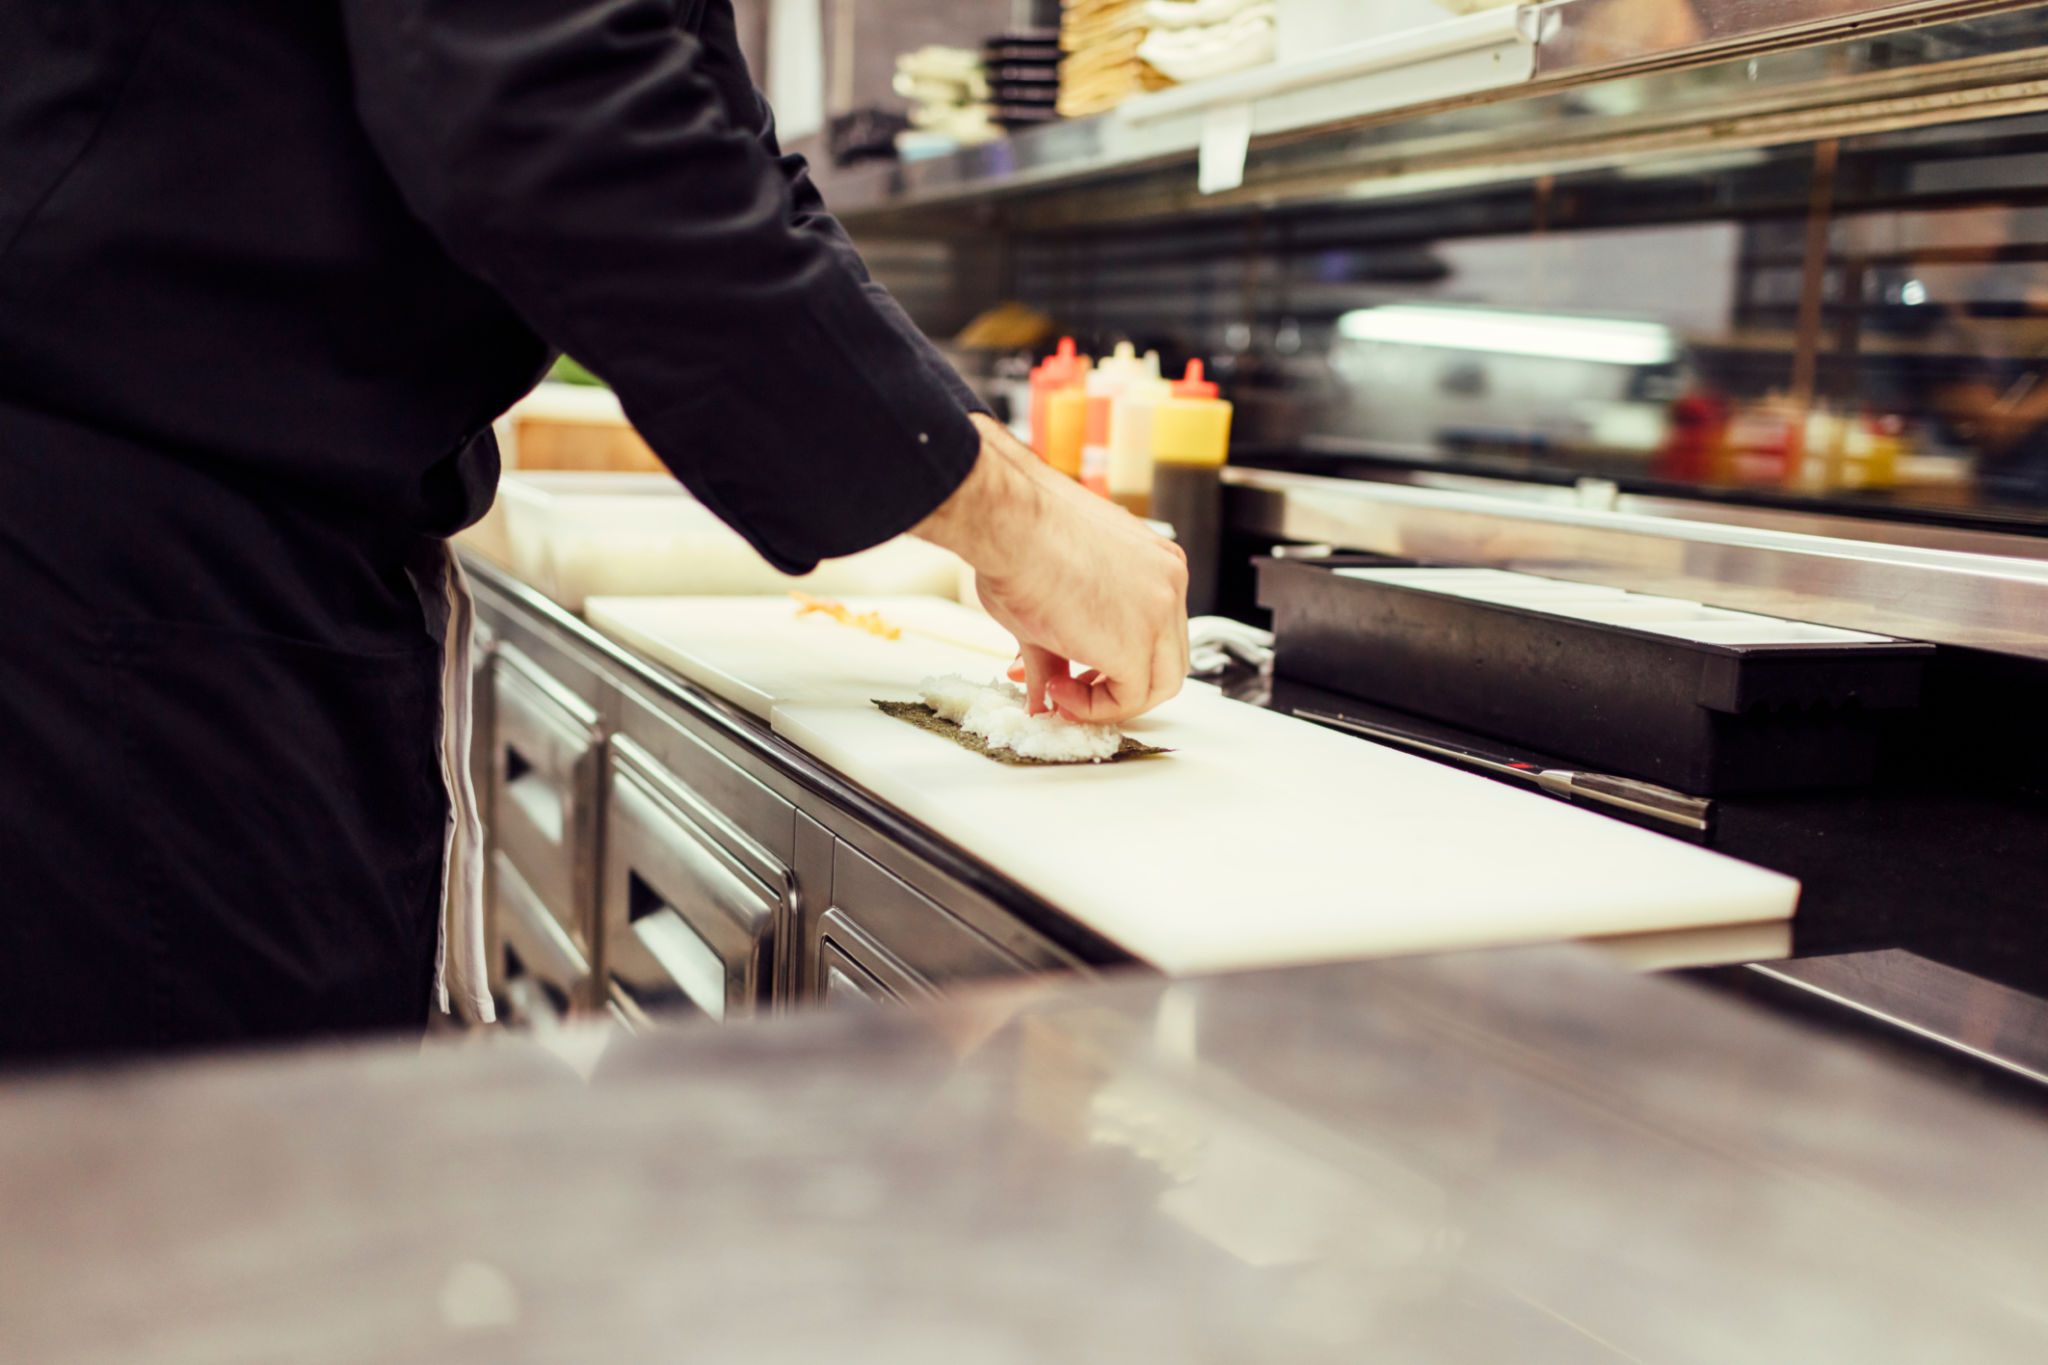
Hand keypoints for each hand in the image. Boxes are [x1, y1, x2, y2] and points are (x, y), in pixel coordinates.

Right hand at [915, 415, 1188, 723]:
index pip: (1156, 628)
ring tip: (1060, 693)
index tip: (1076, 670)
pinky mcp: (1138, 644)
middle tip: (1073, 689)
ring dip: (1108, 700)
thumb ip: (1055, 652)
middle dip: (1118, 683)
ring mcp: (1160, 612)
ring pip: (1159, 682)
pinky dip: (1095, 707)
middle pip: (1167, 657)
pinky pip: (1130, 698)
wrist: (1008, 521)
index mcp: (1155, 562)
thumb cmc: (1020, 535)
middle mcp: (1168, 583)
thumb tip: (1042, 691)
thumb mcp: (1053, 595)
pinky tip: (1058, 691)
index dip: (1116, 658)